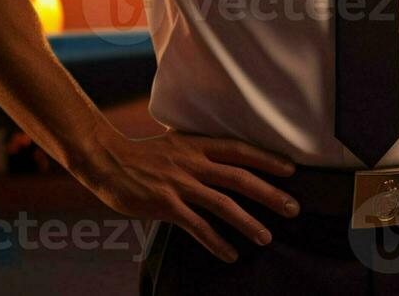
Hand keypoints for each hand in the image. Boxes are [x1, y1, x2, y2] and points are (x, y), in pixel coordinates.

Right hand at [72, 127, 300, 262]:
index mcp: (196, 145)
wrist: (106, 160)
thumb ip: (197, 151)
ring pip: (222, 203)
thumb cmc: (140, 155)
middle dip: (269, 193)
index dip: (266, 159)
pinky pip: (197, 226)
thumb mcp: (174, 144)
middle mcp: (192, 162)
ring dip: (248, 222)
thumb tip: (221, 158)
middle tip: (292, 208)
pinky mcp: (166, 204)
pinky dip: (216, 242)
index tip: (290, 170)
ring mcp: (179, 184)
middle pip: (239, 177)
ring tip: (266, 237)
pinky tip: (230, 254)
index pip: (239, 150)